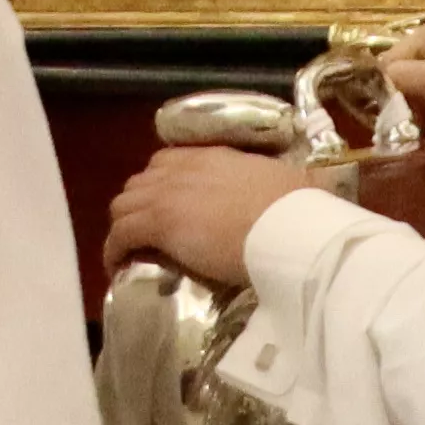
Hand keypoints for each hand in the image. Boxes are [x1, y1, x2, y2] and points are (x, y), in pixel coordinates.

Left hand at [106, 145, 334, 289]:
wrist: (289, 227)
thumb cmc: (298, 211)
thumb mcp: (290, 186)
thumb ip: (282, 188)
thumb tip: (310, 190)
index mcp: (216, 158)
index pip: (169, 162)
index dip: (161, 186)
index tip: (167, 208)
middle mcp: (185, 169)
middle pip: (140, 182)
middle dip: (139, 206)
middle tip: (148, 234)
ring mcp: (169, 194)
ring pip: (123, 205)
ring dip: (124, 227)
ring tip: (133, 252)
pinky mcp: (159, 223)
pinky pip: (120, 234)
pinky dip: (114, 250)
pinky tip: (119, 266)